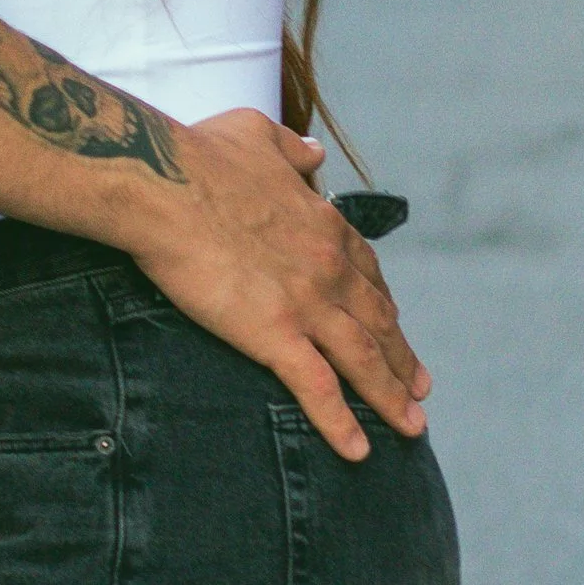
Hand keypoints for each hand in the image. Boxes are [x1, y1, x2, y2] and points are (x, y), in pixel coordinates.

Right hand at [125, 106, 431, 463]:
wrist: (164, 182)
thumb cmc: (200, 154)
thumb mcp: (257, 134)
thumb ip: (292, 149)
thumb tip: (314, 153)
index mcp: (324, 224)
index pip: (367, 272)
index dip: (384, 303)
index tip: (394, 324)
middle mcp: (328, 267)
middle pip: (377, 322)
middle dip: (401, 358)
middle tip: (419, 389)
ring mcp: (307, 303)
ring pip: (363, 360)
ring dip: (391, 397)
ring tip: (410, 427)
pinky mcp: (275, 335)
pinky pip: (319, 389)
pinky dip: (342, 423)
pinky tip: (359, 451)